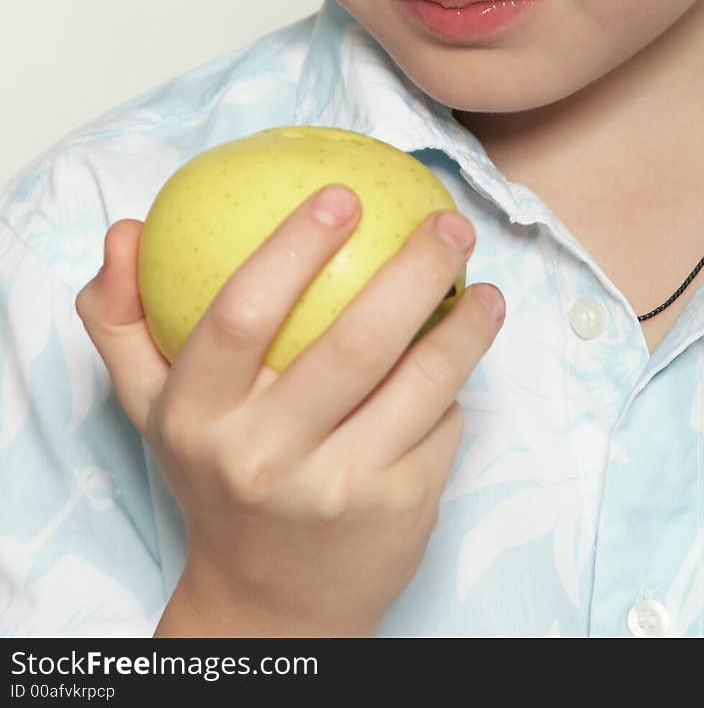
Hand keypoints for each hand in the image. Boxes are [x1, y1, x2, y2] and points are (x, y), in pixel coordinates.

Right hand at [75, 184, 504, 636]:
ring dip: (467, 324)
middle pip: (355, 342)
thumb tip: (126, 230)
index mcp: (197, 417)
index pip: (239, 316)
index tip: (341, 196)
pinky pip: (443, 423)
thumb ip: (122, 319)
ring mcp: (336, 488)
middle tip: (449, 223)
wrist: (269, 603)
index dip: (292, 246)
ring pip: (421, 380)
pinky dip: (457, 384)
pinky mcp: (397, 510)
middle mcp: (263, 456)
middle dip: (416, 268)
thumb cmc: (214, 478)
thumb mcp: (150, 408)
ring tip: (485, 285)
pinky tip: (462, 357)